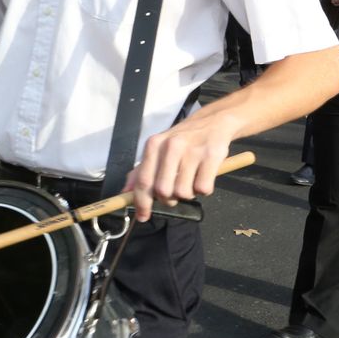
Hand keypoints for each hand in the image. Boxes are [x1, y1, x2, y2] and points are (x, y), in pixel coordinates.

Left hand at [120, 117, 234, 221]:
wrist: (213, 121)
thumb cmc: (183, 140)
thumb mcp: (159, 148)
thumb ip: (141, 171)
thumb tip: (125, 193)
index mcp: (154, 145)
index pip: (144, 181)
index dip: (142, 203)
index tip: (143, 216)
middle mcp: (171, 146)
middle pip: (163, 191)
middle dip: (169, 199)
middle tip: (175, 191)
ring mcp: (192, 151)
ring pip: (184, 193)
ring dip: (188, 194)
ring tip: (191, 181)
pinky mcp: (212, 156)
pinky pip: (203, 188)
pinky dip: (204, 189)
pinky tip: (203, 177)